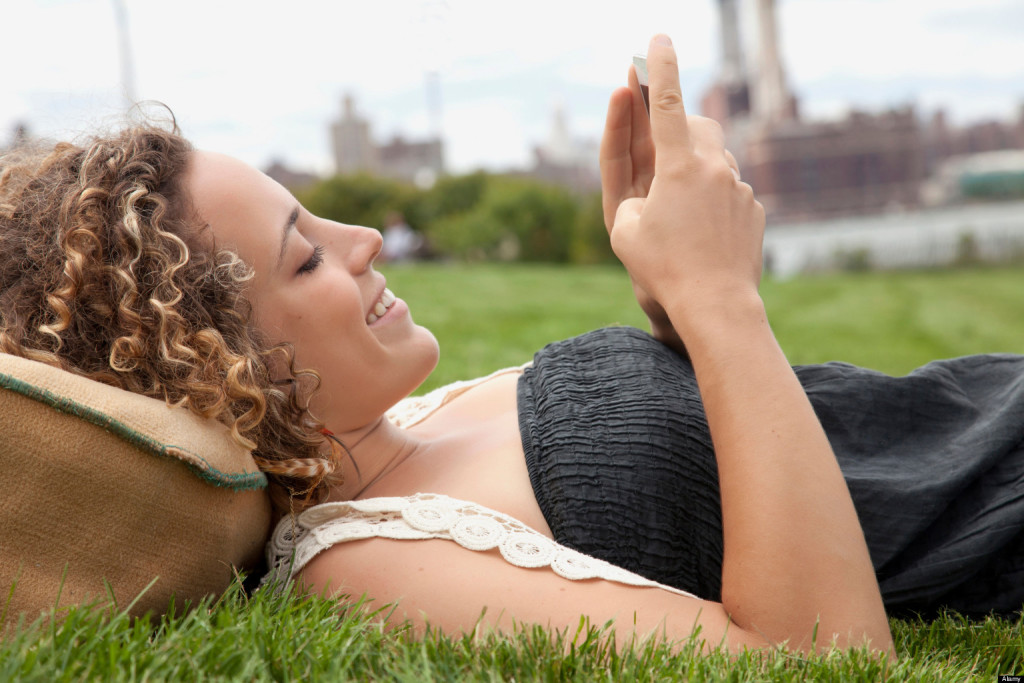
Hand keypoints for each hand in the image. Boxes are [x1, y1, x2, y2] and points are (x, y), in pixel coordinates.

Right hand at [604, 35, 764, 341]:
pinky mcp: (753, 208)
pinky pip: (729, 190)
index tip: (656, 39)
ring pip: (714, 159)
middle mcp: (714, 168)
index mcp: (678, 166)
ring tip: (678, 217)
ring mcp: (738, 187)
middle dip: (676, 128)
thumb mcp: (623, 228)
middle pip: (695, 126)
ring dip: (693, 171)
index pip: (667, 104)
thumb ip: (631, 190)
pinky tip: (702, 236)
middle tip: (657, 147)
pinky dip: (712, 201)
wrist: (716, 305)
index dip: (659, 68)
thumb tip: (655, 174)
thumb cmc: (662, 269)